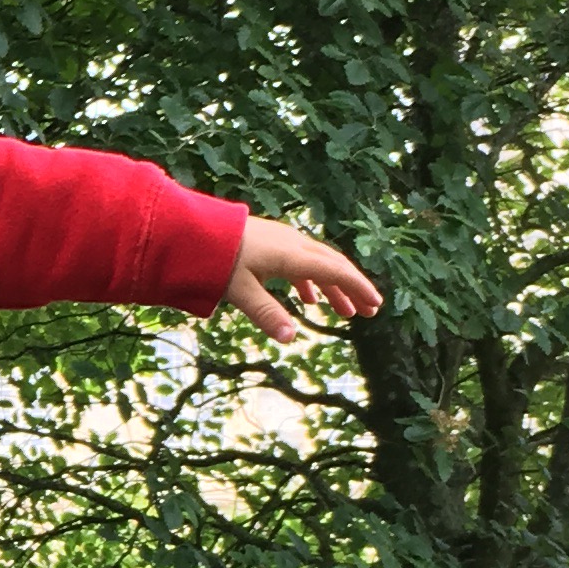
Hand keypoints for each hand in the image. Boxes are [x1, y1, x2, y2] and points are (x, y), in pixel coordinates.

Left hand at [222, 215, 379, 346]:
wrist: (193, 229)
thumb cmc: (216, 258)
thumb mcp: (240, 290)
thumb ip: (265, 313)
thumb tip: (289, 338)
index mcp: (292, 255)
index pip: (335, 272)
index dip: (357, 288)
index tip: (375, 305)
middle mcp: (293, 244)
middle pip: (333, 266)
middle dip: (352, 288)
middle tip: (369, 311)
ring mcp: (283, 241)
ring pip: (317, 264)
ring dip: (333, 288)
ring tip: (343, 312)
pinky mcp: (271, 243)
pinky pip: (300, 262)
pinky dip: (311, 281)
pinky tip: (310, 299)